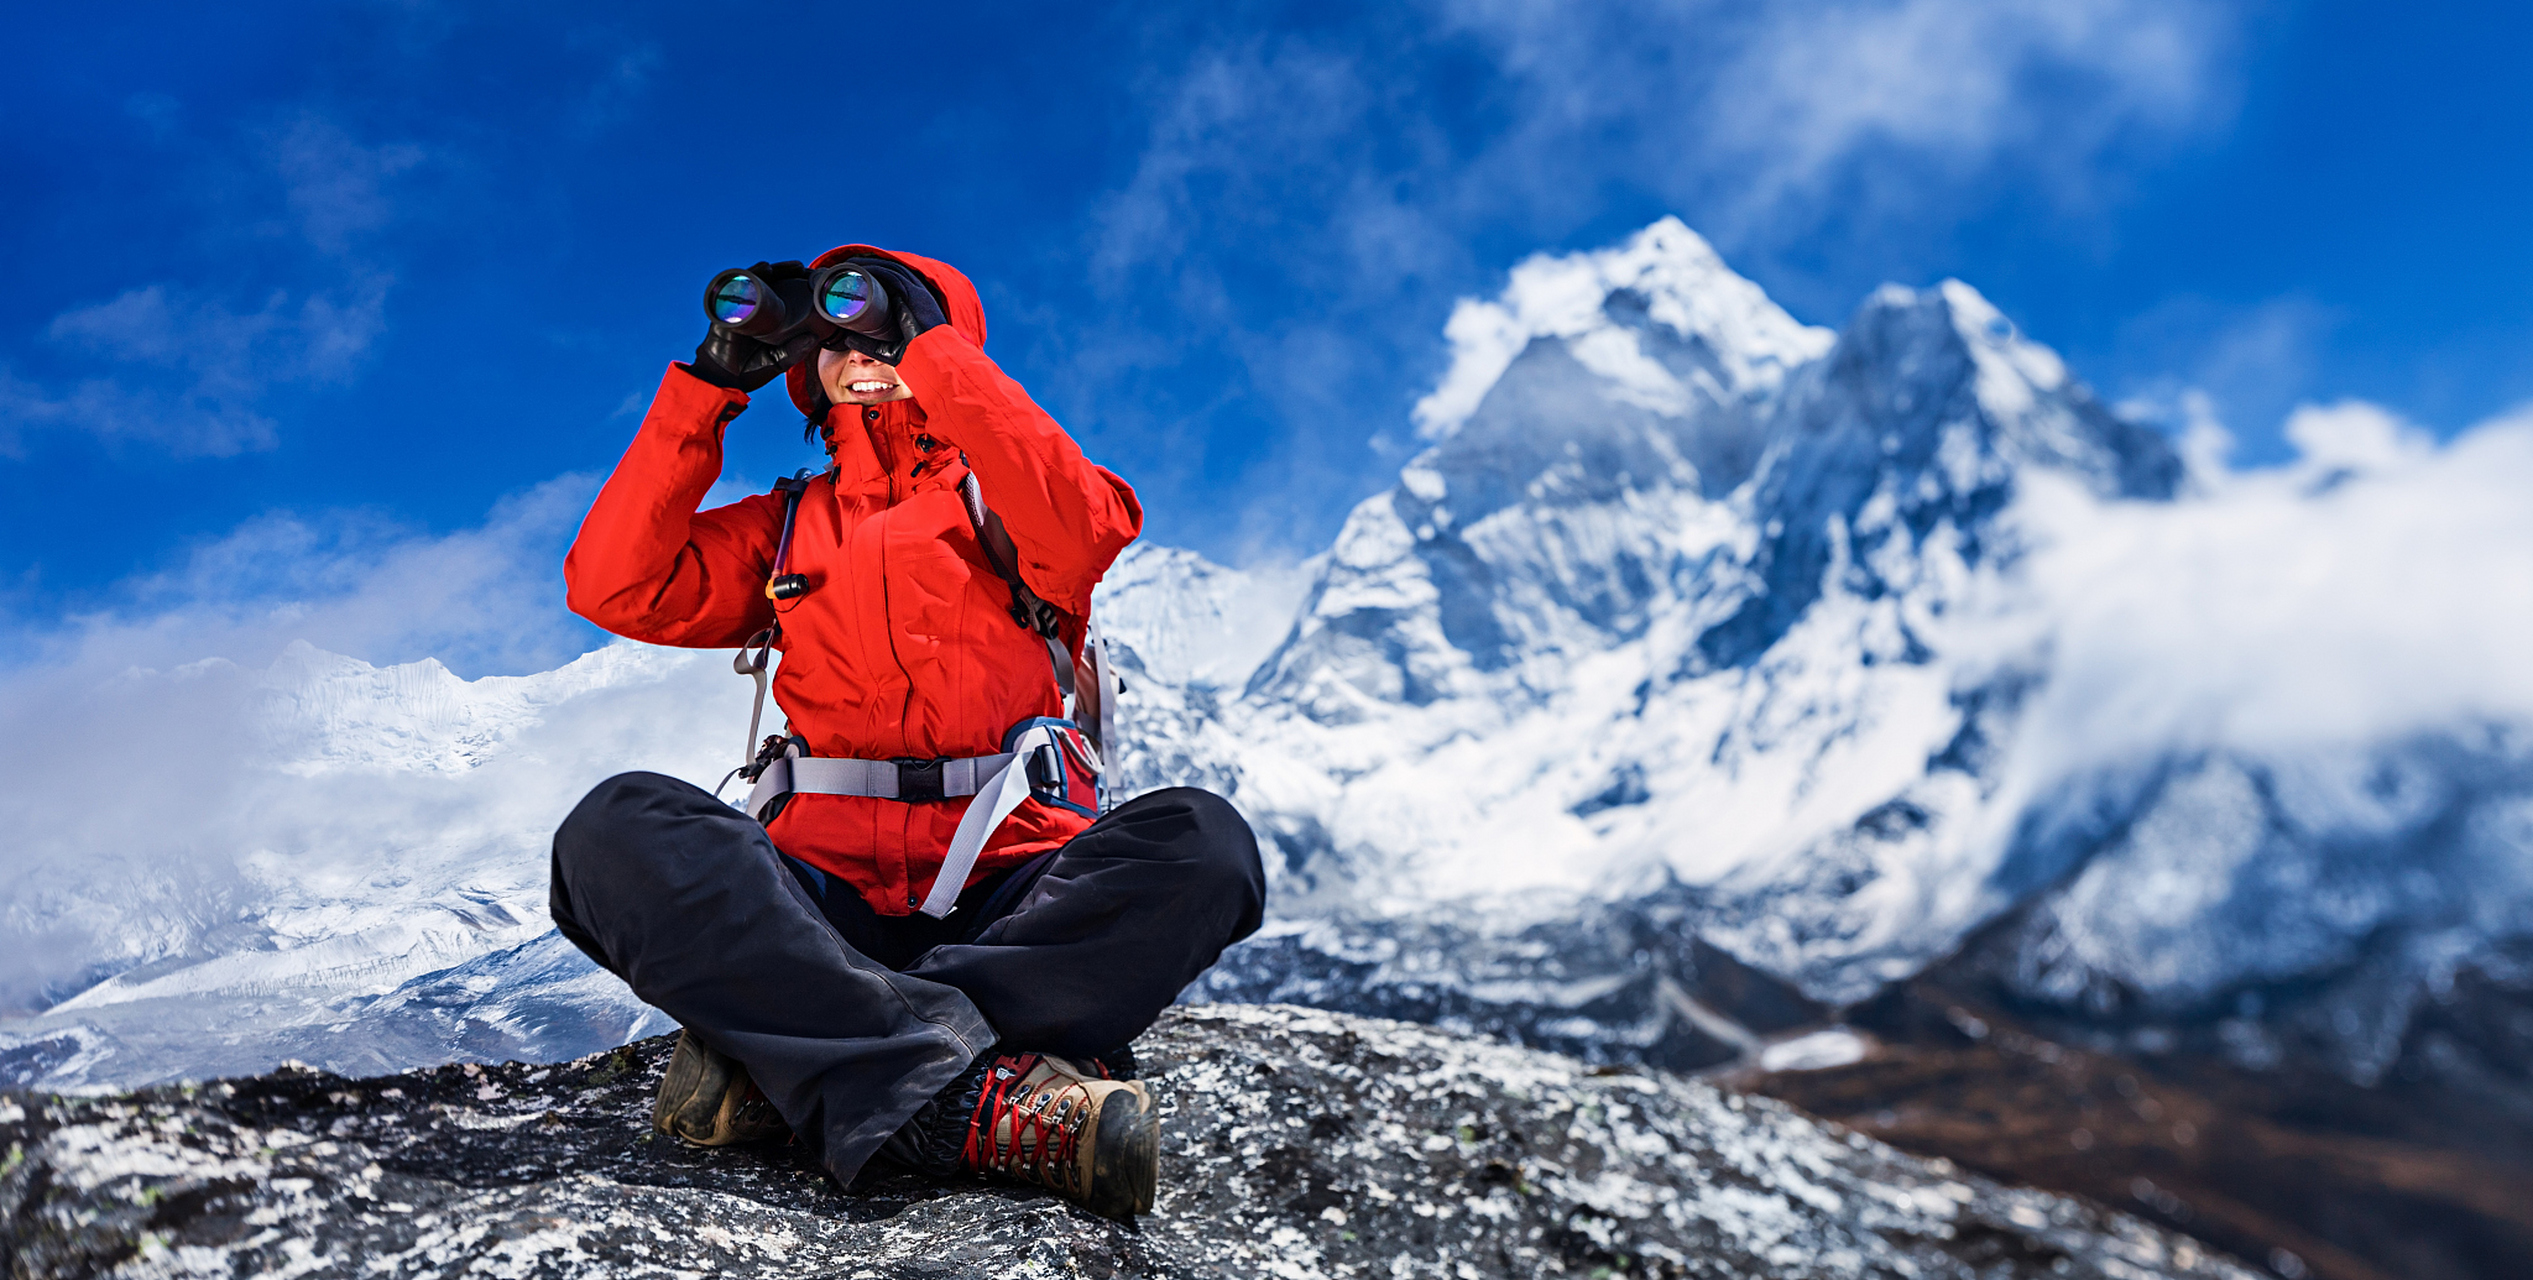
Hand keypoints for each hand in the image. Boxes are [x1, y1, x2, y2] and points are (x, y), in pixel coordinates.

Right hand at [688, 261, 818, 391]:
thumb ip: (795, 351)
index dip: (799, 287)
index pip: (785, 297)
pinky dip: (751, 274)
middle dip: (790, 274)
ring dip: (777, 270)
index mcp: (769, 320)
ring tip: (795, 266)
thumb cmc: (749, 371)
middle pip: (774, 284)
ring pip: (760, 280)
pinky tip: (765, 268)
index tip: (816, 282)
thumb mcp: (778, 360)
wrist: (723, 378)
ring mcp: (742, 306)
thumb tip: (814, 337)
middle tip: (806, 269)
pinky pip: (739, 285)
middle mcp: (756, 309)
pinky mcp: (728, 305)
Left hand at [833, 257, 948, 365]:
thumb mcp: (886, 349)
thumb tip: (848, 339)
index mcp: (909, 304)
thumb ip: (868, 344)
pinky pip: (894, 275)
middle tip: (847, 267)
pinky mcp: (915, 293)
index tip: (853, 277)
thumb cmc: (915, 355)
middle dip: (868, 266)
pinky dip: (878, 269)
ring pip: (891, 269)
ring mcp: (916, 292)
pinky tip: (864, 268)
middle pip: (889, 271)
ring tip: (851, 264)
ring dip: (870, 264)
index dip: (873, 276)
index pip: (890, 282)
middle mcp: (914, 294)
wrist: (933, 359)